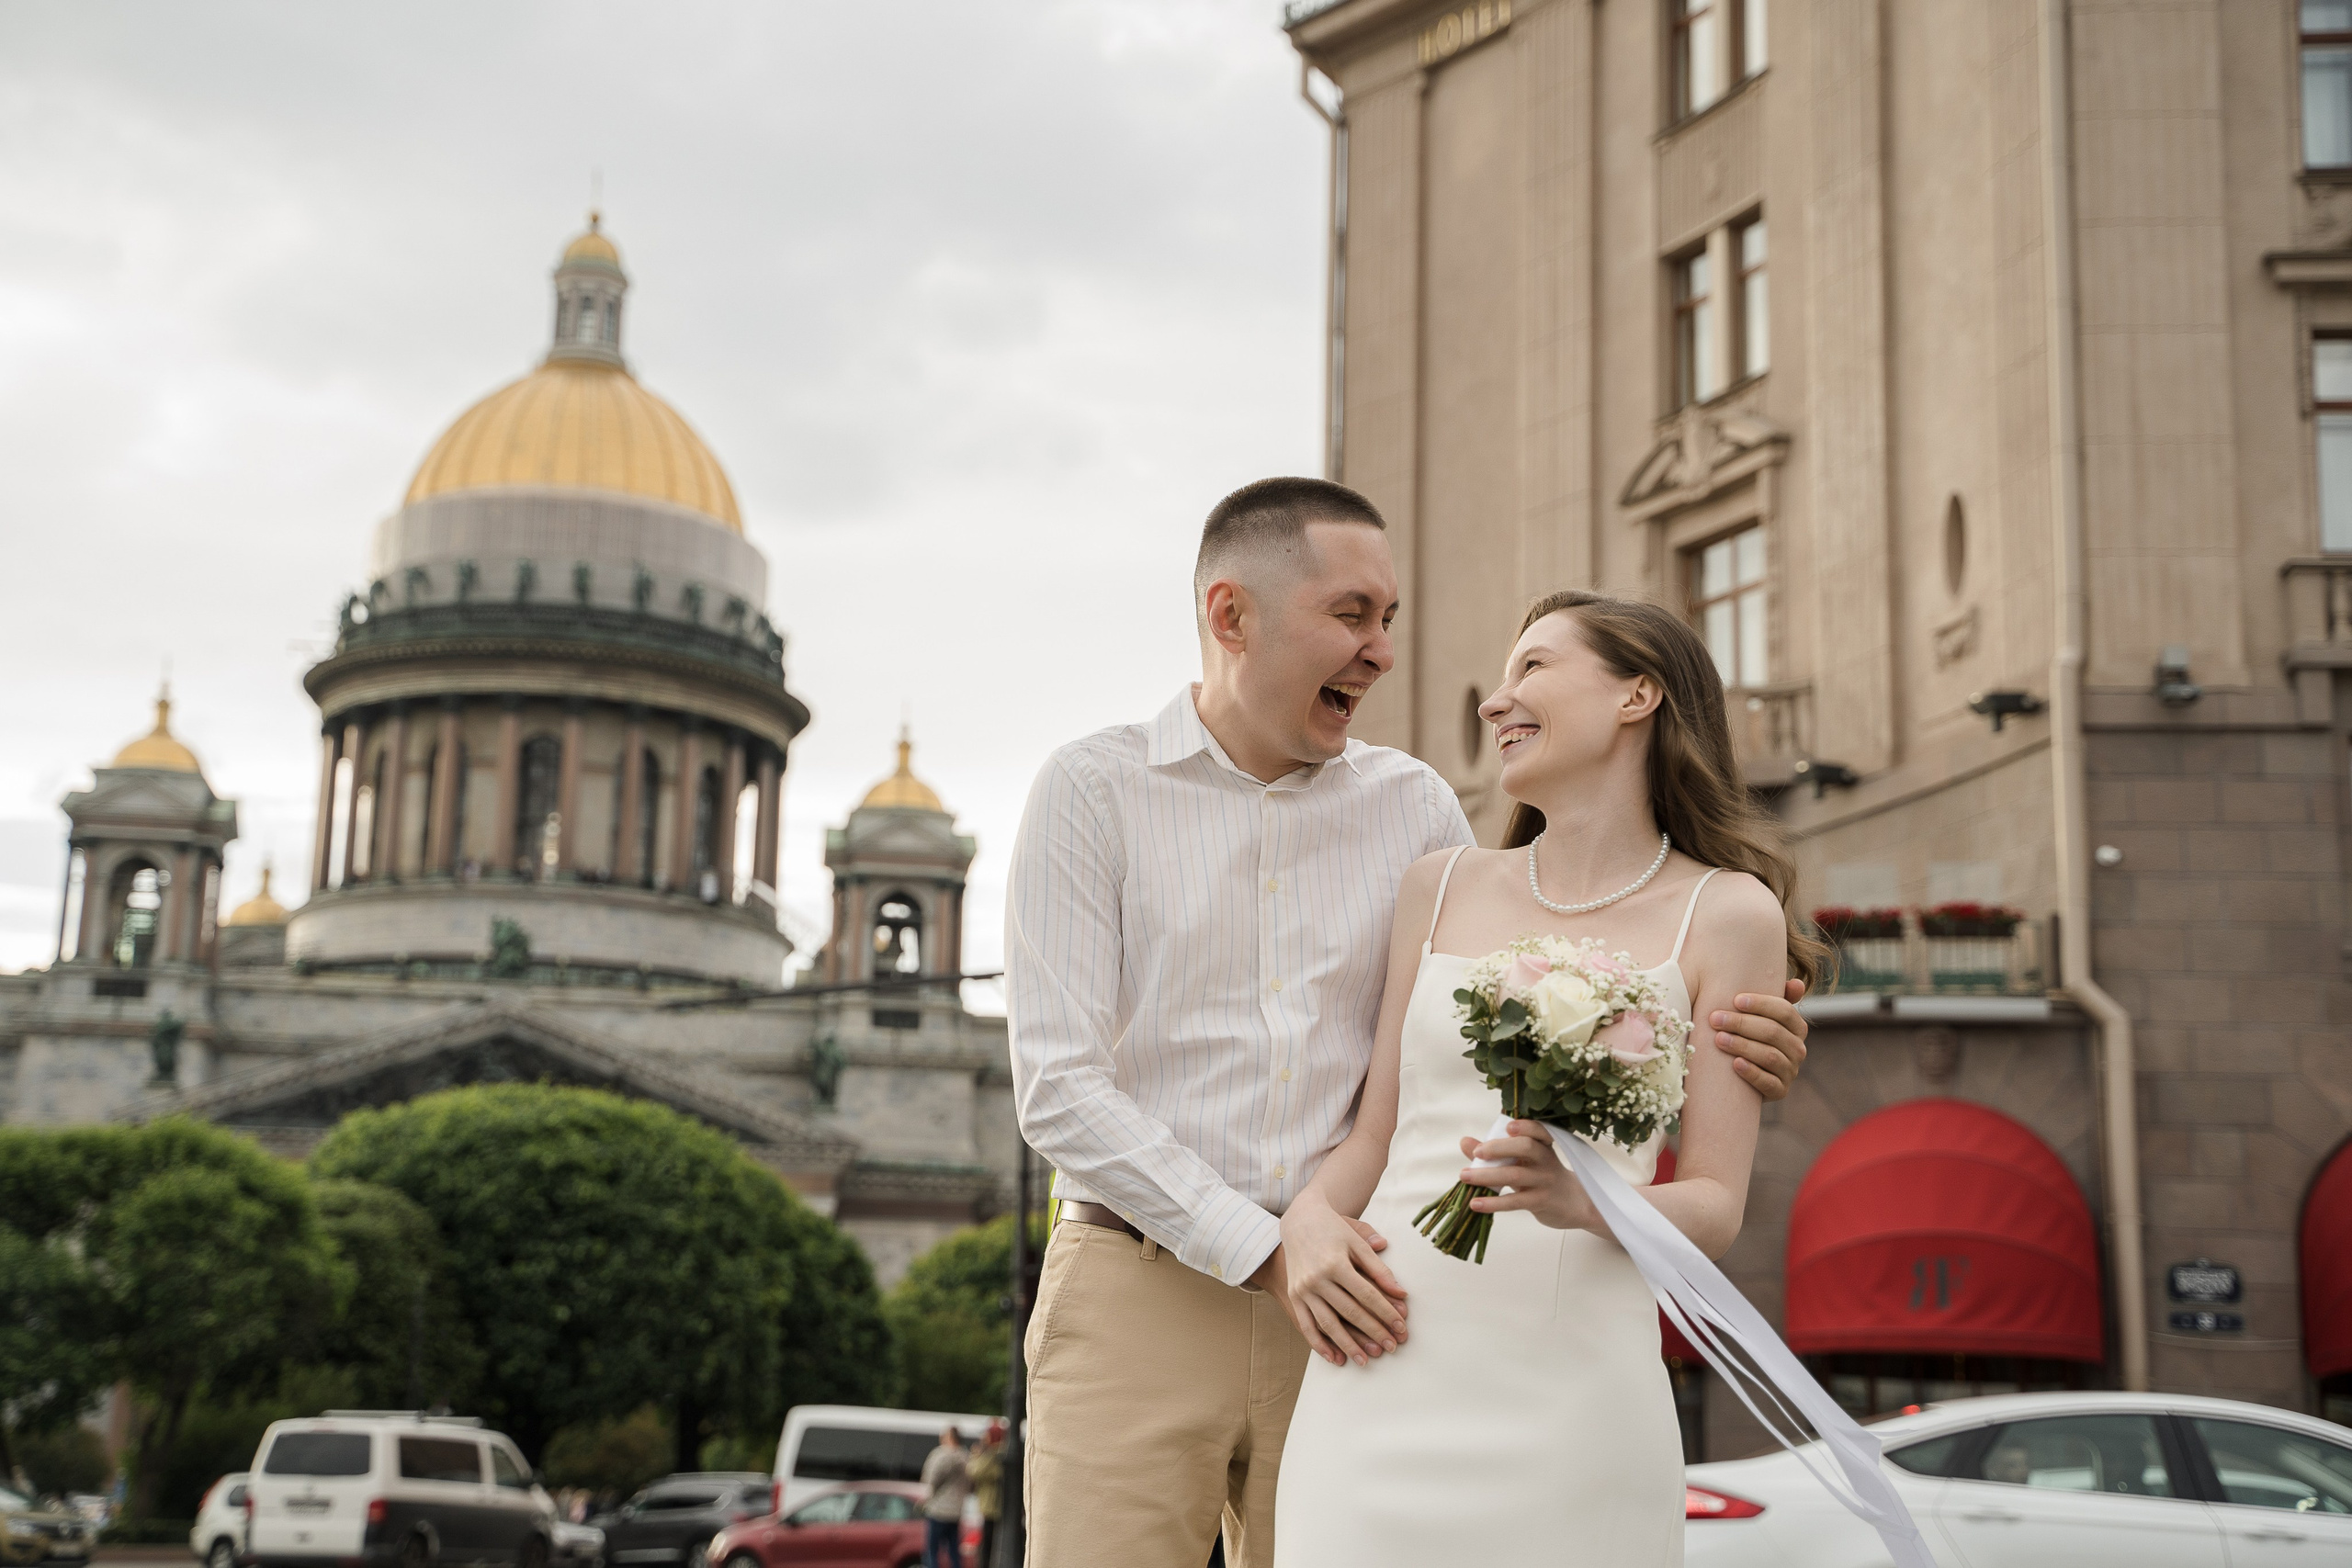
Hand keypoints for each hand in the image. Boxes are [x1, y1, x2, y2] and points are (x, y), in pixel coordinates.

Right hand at [1267, 1199, 1409, 1367]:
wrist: (1299, 1220)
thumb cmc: (1334, 1229)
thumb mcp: (1357, 1241)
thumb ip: (1379, 1268)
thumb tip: (1401, 1293)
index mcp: (1335, 1263)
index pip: (1367, 1295)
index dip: (1386, 1313)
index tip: (1401, 1327)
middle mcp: (1317, 1278)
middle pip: (1350, 1312)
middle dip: (1373, 1332)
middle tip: (1392, 1347)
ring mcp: (1303, 1289)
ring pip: (1328, 1323)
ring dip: (1347, 1345)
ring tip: (1366, 1361)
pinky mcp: (1294, 1295)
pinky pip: (1306, 1325)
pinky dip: (1319, 1344)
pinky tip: (1335, 1358)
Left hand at [1459, 1122, 1597, 1232]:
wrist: (1574, 1204)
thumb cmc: (1541, 1177)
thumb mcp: (1522, 1162)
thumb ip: (1495, 1152)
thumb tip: (1464, 1142)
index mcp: (1542, 1145)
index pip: (1538, 1130)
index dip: (1524, 1126)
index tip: (1508, 1127)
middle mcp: (1545, 1160)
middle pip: (1526, 1147)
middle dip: (1499, 1147)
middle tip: (1477, 1153)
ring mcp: (1544, 1181)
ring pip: (1515, 1175)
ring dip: (1486, 1175)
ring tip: (1464, 1176)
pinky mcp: (1541, 1201)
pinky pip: (1514, 1201)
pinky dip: (1493, 1202)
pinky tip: (1476, 1203)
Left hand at [1709, 978, 1809, 1100]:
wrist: (1737, 1074)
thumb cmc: (1745, 1032)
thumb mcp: (1756, 1013)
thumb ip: (1772, 994)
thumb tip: (1796, 984)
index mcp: (1796, 1027)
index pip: (1785, 1011)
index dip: (1761, 1004)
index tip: (1735, 1000)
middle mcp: (1798, 1049)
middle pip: (1773, 1033)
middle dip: (1742, 1024)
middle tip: (1715, 1019)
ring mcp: (1790, 1072)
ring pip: (1770, 1057)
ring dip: (1743, 1046)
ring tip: (1719, 1039)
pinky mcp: (1780, 1091)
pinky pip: (1769, 1083)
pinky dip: (1752, 1073)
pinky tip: (1735, 1064)